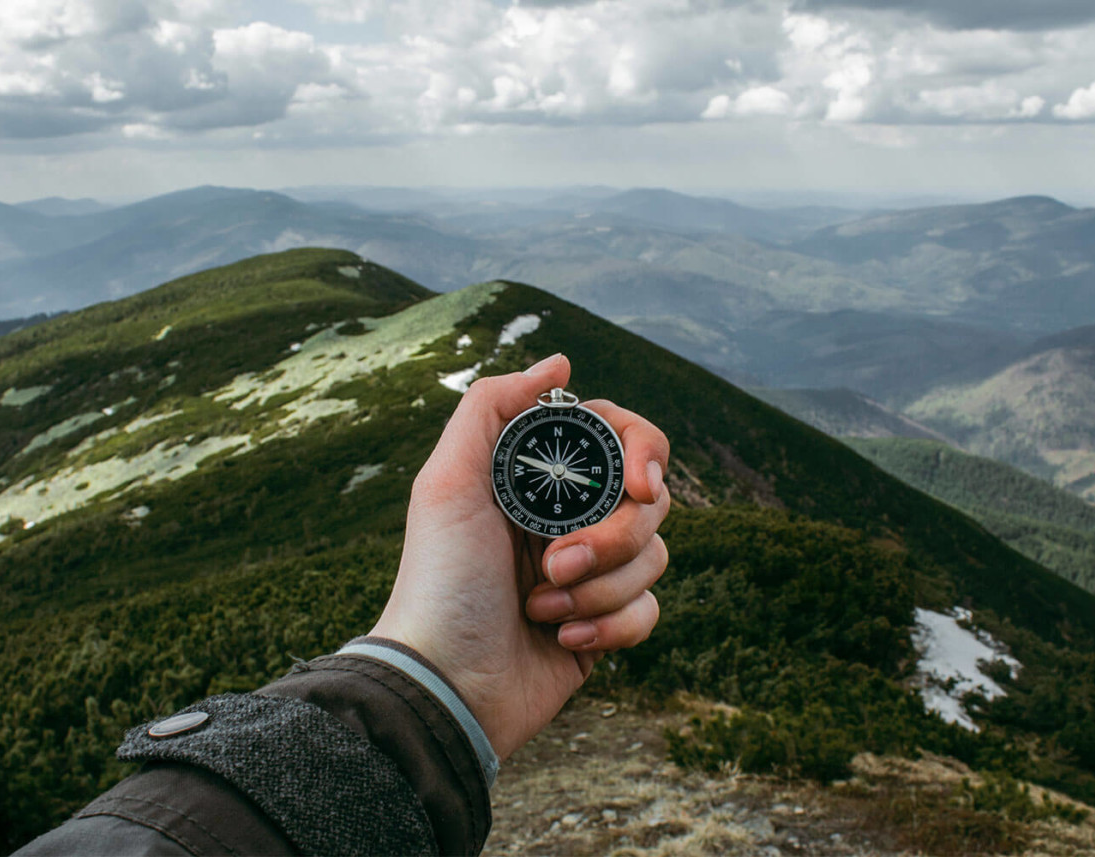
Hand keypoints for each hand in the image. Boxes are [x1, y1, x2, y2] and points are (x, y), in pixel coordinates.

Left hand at [369, 354, 670, 758]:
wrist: (445, 683)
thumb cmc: (439, 581)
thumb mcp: (447, 482)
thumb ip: (494, 406)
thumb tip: (561, 362)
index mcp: (537, 479)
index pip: (621, 440)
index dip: (643, 454)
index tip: (639, 485)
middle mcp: (568, 519)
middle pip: (649, 501)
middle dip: (610, 538)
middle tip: (555, 564)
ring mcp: (589, 574)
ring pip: (654, 557)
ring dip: (599, 589)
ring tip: (542, 609)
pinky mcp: (603, 627)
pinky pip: (649, 611)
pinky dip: (611, 627)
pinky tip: (562, 641)